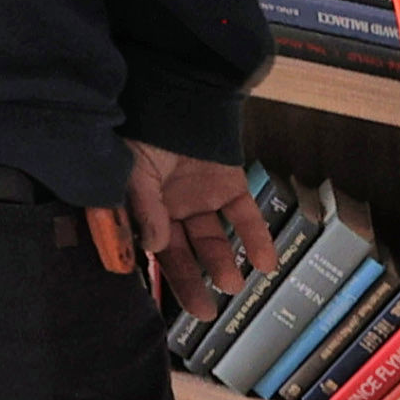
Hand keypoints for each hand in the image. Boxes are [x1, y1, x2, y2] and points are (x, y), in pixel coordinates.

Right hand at [122, 141, 279, 320]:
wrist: (179, 87)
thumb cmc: (143, 125)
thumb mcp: (132, 167)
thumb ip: (142, 206)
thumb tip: (152, 246)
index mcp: (138, 203)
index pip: (148, 247)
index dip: (158, 272)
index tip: (164, 303)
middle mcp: (167, 205)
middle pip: (181, 251)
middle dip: (193, 282)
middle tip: (205, 312)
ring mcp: (198, 195)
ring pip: (212, 239)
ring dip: (223, 262)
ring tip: (232, 284)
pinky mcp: (228, 185)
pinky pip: (244, 216)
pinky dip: (257, 239)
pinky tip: (267, 263)